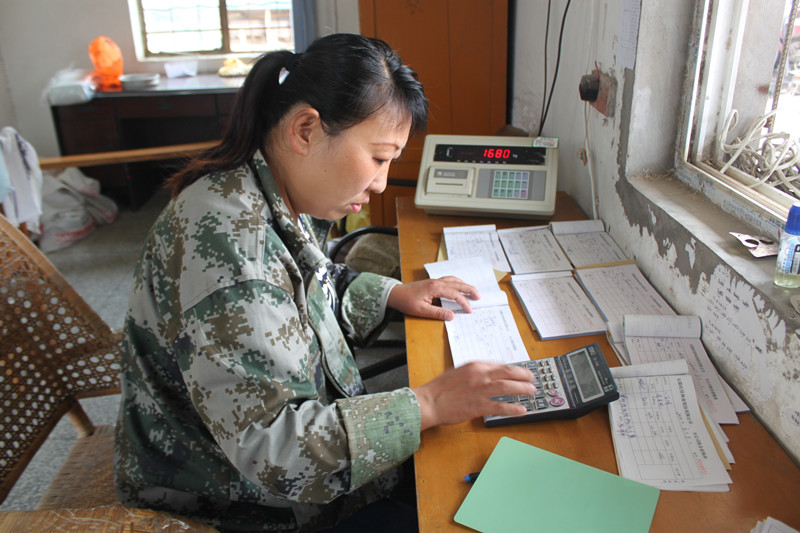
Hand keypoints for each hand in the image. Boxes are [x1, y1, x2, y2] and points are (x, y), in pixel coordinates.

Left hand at [387, 276, 478, 320]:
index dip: (464, 302)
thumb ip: (438, 313)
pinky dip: (457, 283)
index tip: (469, 310)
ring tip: (472, 292)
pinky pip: (449, 280)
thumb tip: (452, 316)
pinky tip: (459, 287)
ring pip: (454, 280)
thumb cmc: (406, 302)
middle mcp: (437, 282)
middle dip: (469, 290)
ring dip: (464, 285)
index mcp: (435, 288)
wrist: (396, 294)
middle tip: (479, 297)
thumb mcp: (421, 311)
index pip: (454, 294)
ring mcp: (435, 281)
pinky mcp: (433, 282)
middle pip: (457, 284)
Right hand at [412, 362, 536, 430]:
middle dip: (524, 375)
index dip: (514, 369)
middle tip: (533, 379)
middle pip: (508, 372)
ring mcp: (479, 390)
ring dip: (522, 389)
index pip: (500, 365)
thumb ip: (476, 372)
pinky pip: (500, 406)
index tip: (522, 373)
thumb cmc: (441, 389)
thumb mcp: (459, 372)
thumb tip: (490, 374)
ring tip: (531, 392)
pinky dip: (513, 408)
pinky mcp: (478, 406)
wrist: (429, 402)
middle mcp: (479, 375)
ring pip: (508, 387)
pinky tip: (521, 411)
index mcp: (475, 365)